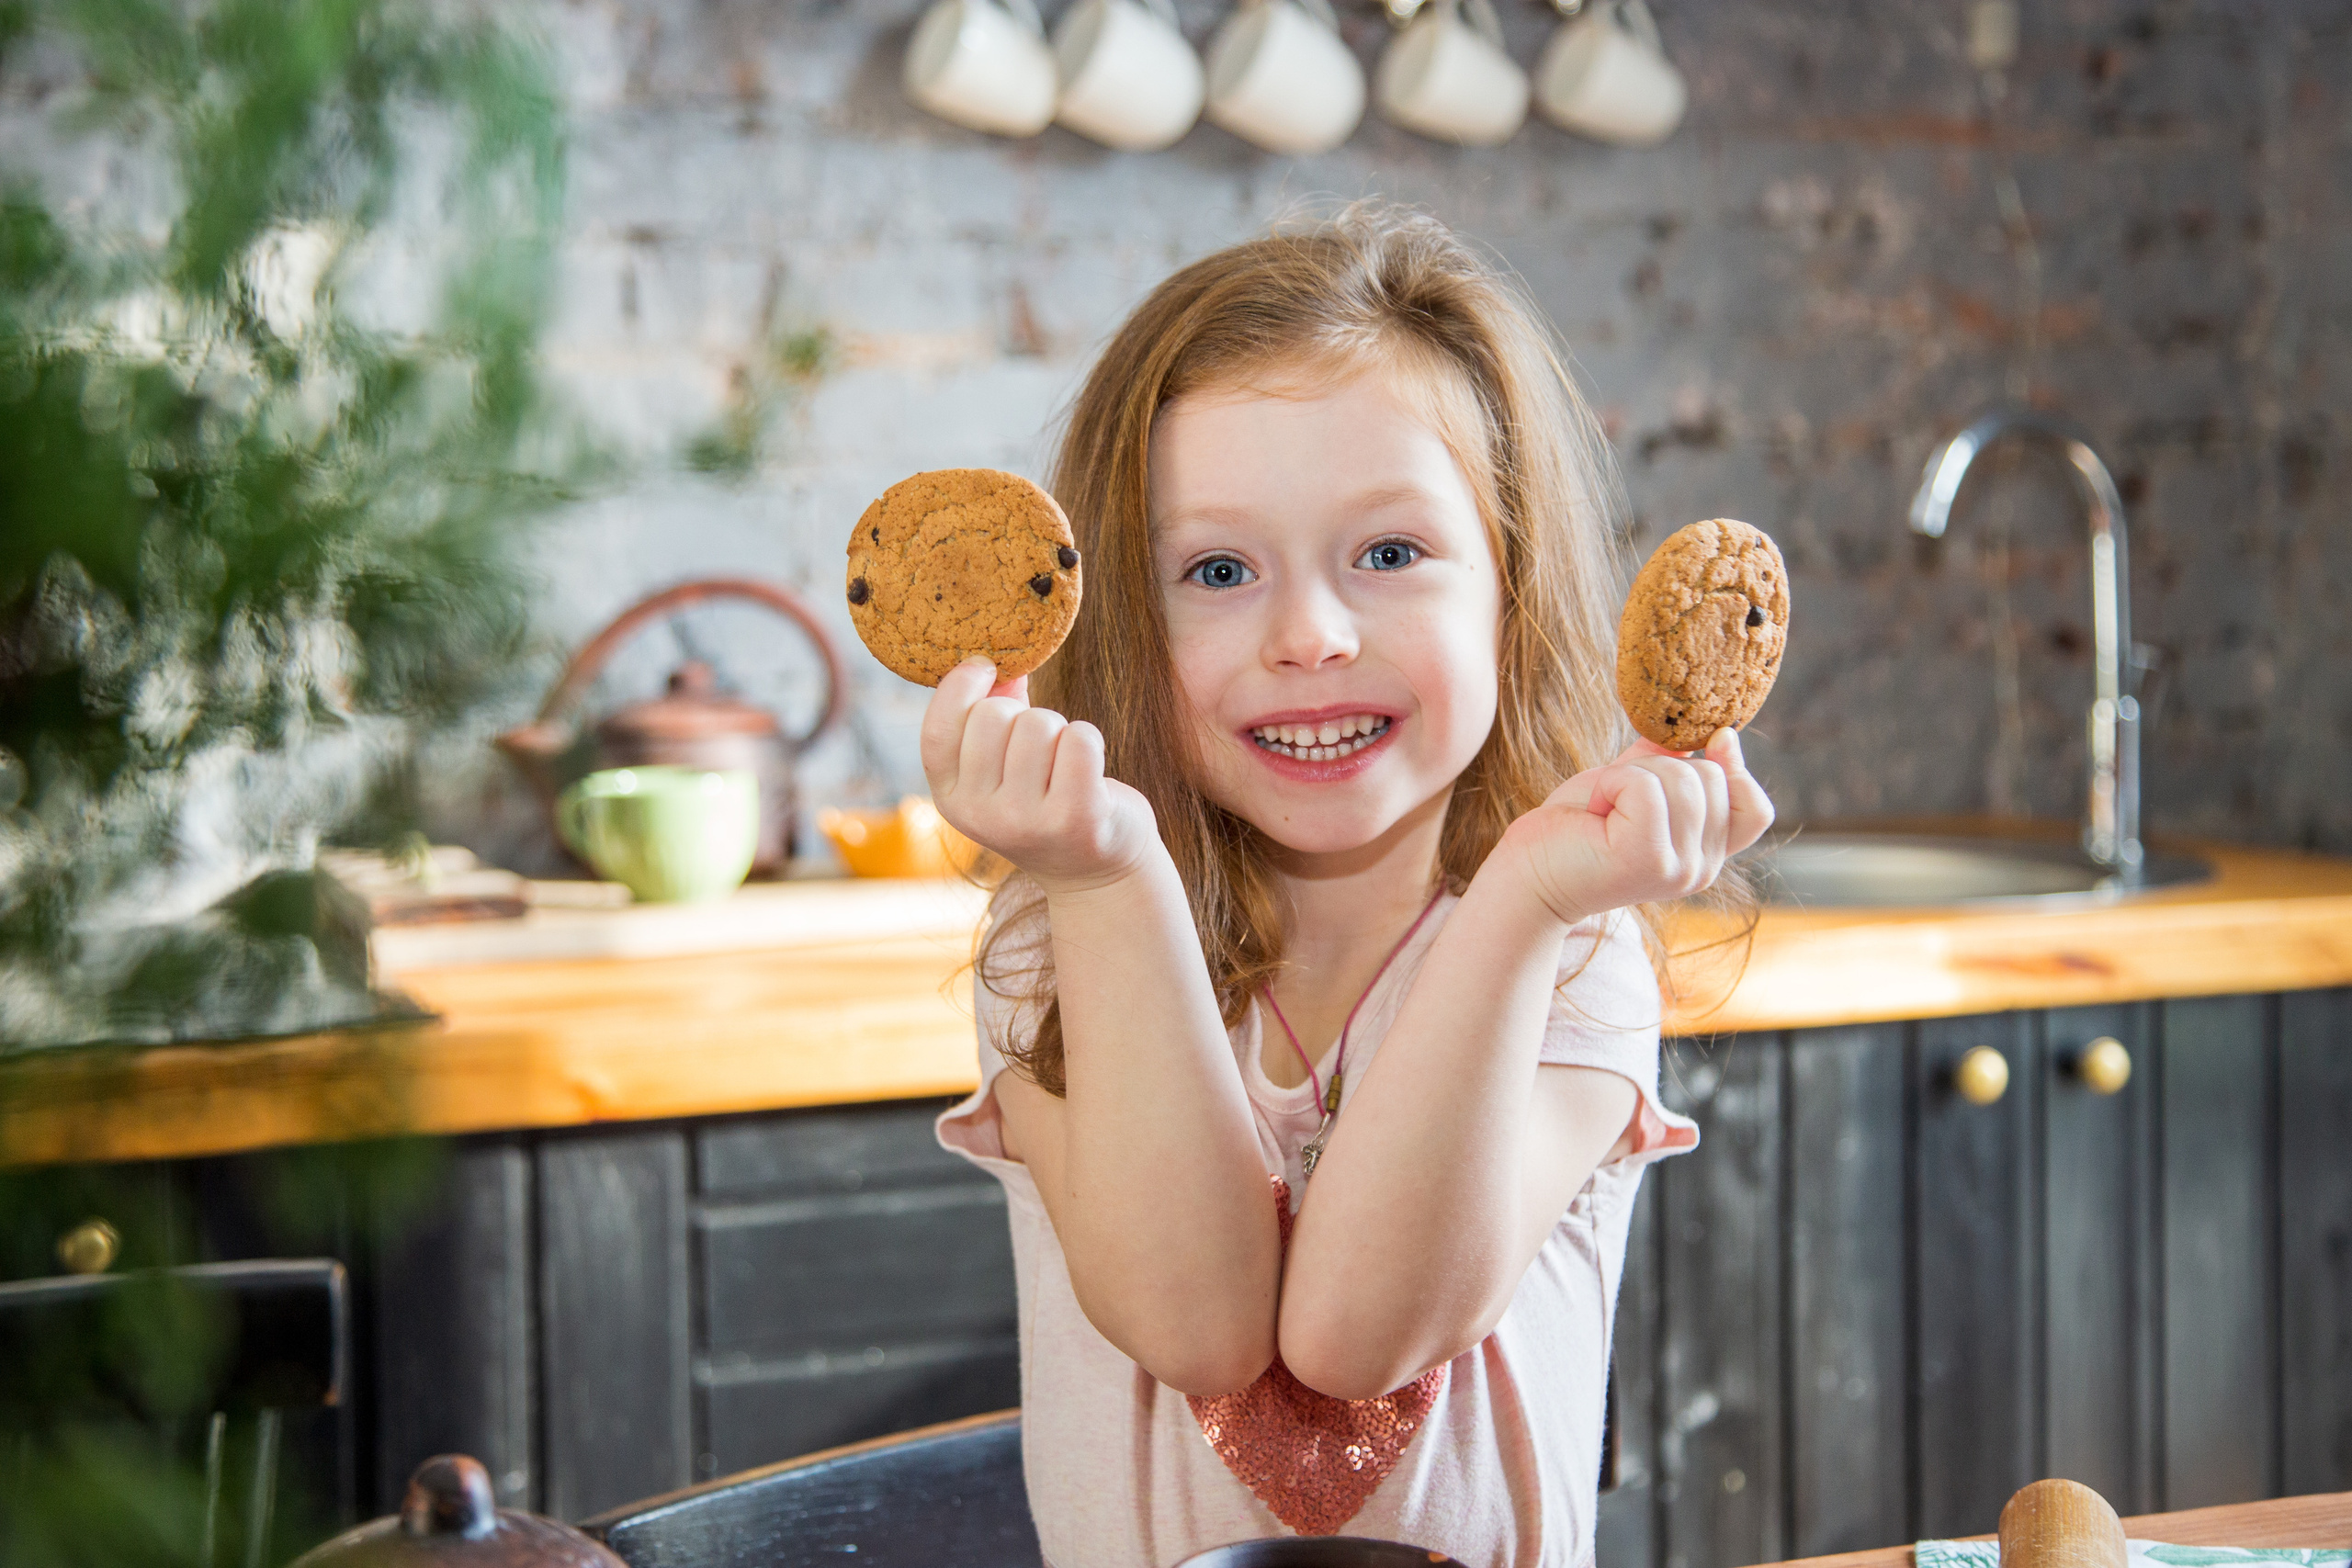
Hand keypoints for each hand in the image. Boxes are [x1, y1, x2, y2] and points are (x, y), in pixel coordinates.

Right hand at [919, 659, 1160, 895]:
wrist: (1096, 871)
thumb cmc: (1045, 801)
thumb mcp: (1002, 768)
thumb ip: (992, 713)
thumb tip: (1003, 662)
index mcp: (951, 800)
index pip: (937, 731)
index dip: (958, 687)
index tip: (985, 666)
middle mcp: (982, 815)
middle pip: (992, 715)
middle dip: (1022, 714)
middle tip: (1040, 748)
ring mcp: (1027, 820)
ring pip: (1039, 723)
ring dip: (1059, 731)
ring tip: (1064, 766)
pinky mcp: (1076, 817)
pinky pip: (1080, 738)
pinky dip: (1089, 740)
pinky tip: (1089, 773)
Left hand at [1496, 727, 1774, 926]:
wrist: (1527, 876)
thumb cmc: (1573, 831)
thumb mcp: (1629, 787)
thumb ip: (1666, 764)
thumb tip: (1697, 731)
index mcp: (1705, 855)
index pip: (1755, 810)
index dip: (1738, 770)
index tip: (1712, 741)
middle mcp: (1701, 869)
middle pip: (1713, 779)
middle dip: (1659, 766)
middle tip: (1616, 797)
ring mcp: (1680, 869)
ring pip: (1682, 777)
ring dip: (1631, 774)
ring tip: (1603, 807)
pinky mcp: (1649, 860)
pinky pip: (1646, 786)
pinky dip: (1613, 782)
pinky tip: (1593, 811)